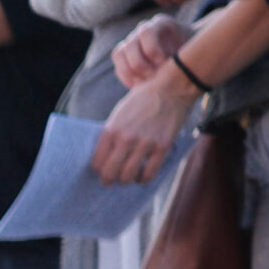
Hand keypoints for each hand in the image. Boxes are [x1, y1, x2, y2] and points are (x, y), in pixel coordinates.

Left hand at [93, 65, 196, 184]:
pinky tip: (142, 176)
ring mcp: (145, 144)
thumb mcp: (119, 113)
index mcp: (111, 130)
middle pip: (109, 174)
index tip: (101, 169)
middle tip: (111, 179)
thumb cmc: (143, 99)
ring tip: (127, 176)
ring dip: (125, 180)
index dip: (98, 169)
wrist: (172, 87)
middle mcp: (126, 139)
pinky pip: (149, 174)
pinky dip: (143, 179)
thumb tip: (103, 154)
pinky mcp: (162, 147)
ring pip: (127, 177)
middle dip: (108, 180)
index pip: (96, 162)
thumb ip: (111, 133)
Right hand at [112, 14, 188, 86]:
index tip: (163, 63)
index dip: (152, 49)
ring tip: (143, 83)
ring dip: (129, 70)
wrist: (189, 56)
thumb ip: (185, 52)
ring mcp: (132, 42)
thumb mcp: (194, 48)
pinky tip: (136, 86)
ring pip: (119, 53)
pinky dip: (126, 76)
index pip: (147, 32)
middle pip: (130, 43)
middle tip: (152, 75)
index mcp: (161, 23)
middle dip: (139, 62)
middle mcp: (143, 30)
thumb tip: (174, 65)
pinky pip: (118, 65)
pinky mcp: (125, 56)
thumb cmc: (194, 51)